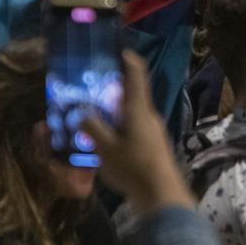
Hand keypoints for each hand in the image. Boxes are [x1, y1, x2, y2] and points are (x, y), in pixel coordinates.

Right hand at [83, 53, 192, 212]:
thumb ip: (92, 128)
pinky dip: (118, 126)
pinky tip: (104, 138)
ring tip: (91, 114)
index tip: (115, 50)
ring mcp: (152, 130)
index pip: (137, 74)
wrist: (162, 194)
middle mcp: (148, 114)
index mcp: (138, 109)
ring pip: (130, 112)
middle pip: (131, 94)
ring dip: (113, 110)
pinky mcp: (152, 144)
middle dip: (111, 89)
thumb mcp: (105, 148)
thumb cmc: (134, 167)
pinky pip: (133, 127)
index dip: (128, 58)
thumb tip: (83, 112)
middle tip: (88, 88)